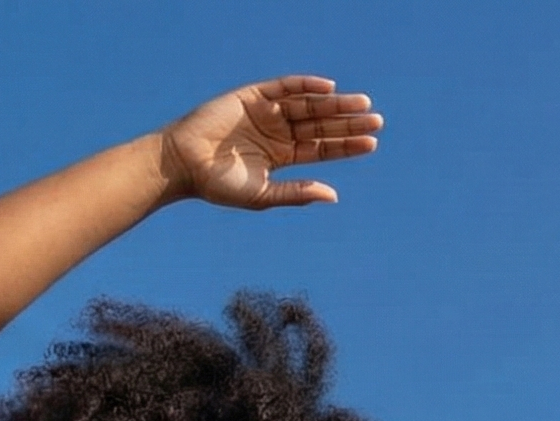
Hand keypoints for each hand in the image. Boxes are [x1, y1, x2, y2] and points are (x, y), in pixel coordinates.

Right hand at [161, 76, 383, 209]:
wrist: (183, 165)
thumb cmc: (218, 185)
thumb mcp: (264, 194)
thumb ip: (297, 193)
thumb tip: (333, 195)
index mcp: (282, 156)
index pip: (322, 147)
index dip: (347, 145)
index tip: (372, 142)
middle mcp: (278, 132)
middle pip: (321, 125)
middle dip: (348, 122)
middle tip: (377, 120)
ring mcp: (266, 112)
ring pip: (308, 105)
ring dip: (334, 104)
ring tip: (361, 104)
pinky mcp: (251, 96)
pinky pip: (283, 87)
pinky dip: (305, 85)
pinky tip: (328, 88)